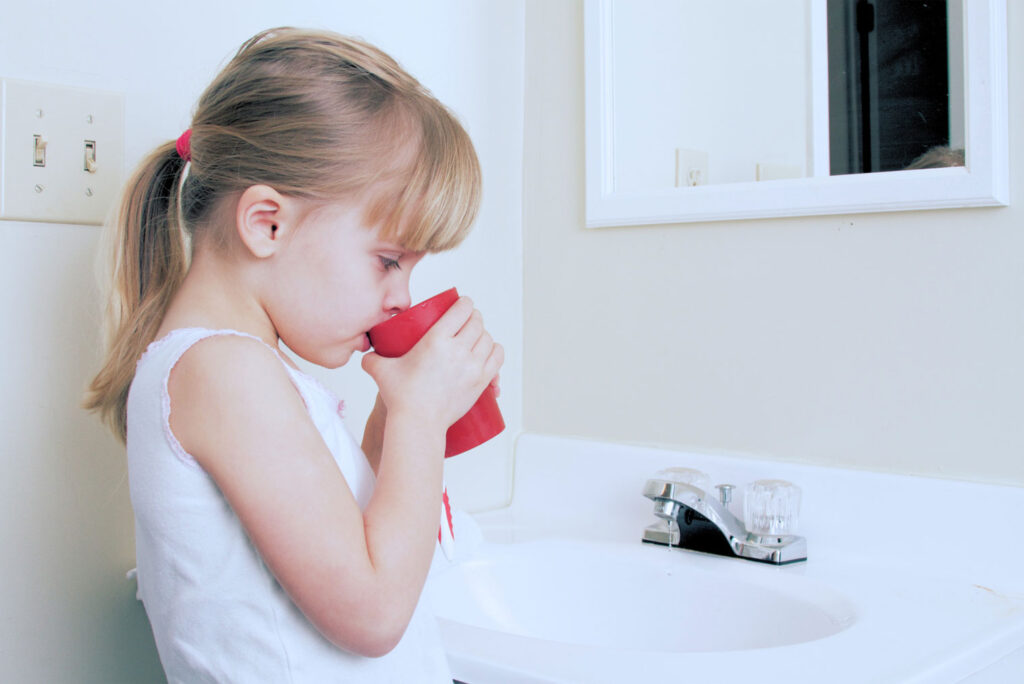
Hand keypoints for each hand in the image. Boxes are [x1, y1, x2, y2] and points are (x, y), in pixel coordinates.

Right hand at [361, 297, 503, 430]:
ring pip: (488, 339)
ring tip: (476, 336)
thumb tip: (366, 354)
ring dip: (484, 334)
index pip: (461, 310)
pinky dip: (495, 351)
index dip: (465, 303)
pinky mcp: (481, 382)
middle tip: (467, 320)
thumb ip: (373, 359)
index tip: (463, 304)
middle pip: (477, 322)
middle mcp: (458, 350)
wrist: (418, 423)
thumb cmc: (401, 397)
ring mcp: (472, 367)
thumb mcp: (382, 371)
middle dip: (473, 317)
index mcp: (436, 340)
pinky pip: (497, 358)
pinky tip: (489, 350)